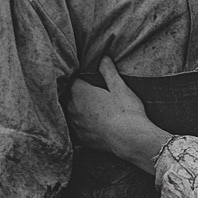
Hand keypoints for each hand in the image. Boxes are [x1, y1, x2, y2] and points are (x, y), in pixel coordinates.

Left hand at [67, 57, 169, 173]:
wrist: (129, 139)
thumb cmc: (125, 110)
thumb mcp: (119, 86)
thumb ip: (108, 71)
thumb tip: (103, 57)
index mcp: (79, 91)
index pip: (72, 80)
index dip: (80, 78)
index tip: (87, 79)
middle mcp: (72, 107)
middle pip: (67, 96)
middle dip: (75, 93)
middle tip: (89, 94)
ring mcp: (74, 124)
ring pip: (68, 113)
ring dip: (75, 110)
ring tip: (89, 110)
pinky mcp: (79, 139)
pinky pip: (73, 129)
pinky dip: (77, 126)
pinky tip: (86, 126)